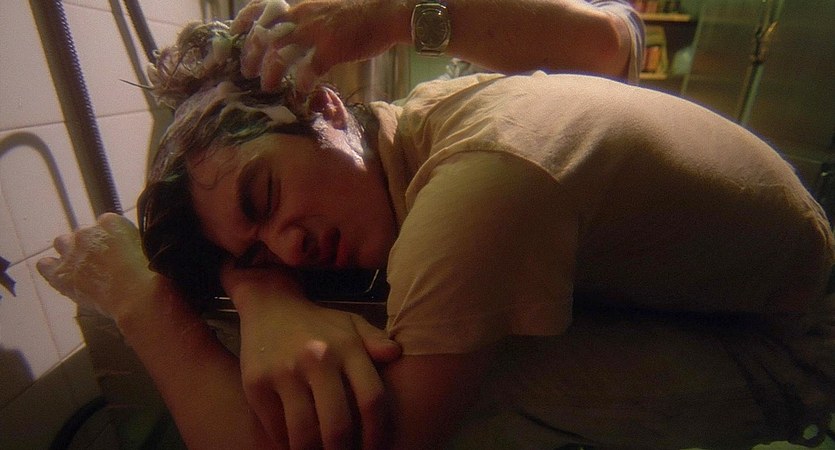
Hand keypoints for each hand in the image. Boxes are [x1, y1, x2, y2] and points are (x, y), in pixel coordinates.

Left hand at [36, 213, 156, 319]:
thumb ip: (131, 241)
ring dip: (70, 252)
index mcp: (111, 222)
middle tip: (104, 264)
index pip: (105, 223)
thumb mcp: (147, 248)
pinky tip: (63, 275)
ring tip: (83, 268)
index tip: (119, 251)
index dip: (112, 238)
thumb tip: (126, 247)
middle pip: (83, 233)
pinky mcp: (61, 273)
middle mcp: (87, 232)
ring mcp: (71, 252)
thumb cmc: (150, 275)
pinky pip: (45, 265)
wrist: (137, 297)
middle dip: (91, 245)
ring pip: (62, 242)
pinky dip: (52, 268)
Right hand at [221, 264, 400, 448]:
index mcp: (346, 347)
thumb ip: (375, 340)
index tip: (375, 449)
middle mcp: (317, 360)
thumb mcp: (351, 324)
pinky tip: (296, 444)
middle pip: (337, 426)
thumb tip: (395, 354)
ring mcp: (284, 372)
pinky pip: (276, 429)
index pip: (371, 399)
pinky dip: (288, 444)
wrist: (269, 305)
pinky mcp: (256, 384)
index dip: (377, 433)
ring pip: (304, 434)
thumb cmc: (317, 322)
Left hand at [231, 0, 402, 92]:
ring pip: (281, 54)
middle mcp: (302, 17)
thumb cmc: (357, 16)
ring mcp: (316, 32)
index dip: (244, 22)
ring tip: (268, 88)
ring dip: (271, 73)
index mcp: (299, 8)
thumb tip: (289, 40)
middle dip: (251, 56)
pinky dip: (302, 83)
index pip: (262, 9)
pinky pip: (309, 69)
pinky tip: (302, 93)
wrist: (385, 14)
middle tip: (247, 72)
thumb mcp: (323, 12)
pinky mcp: (332, 48)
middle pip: (265, 36)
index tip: (234, 36)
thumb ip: (304, 22)